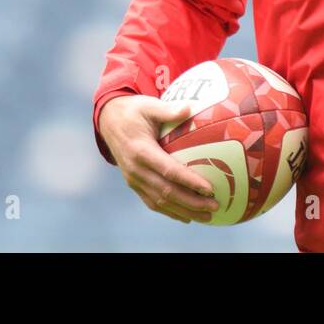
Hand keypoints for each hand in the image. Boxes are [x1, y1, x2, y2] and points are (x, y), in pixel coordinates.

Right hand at [99, 94, 220, 223]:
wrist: (109, 121)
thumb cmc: (134, 111)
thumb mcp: (149, 105)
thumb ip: (168, 110)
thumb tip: (189, 108)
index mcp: (140, 151)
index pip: (168, 171)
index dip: (189, 181)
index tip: (209, 189)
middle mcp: (136, 170)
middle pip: (166, 192)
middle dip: (192, 202)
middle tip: (215, 206)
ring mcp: (133, 180)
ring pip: (160, 202)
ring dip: (184, 211)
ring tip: (207, 217)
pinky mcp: (134, 184)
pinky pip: (152, 202)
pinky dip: (170, 212)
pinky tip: (187, 216)